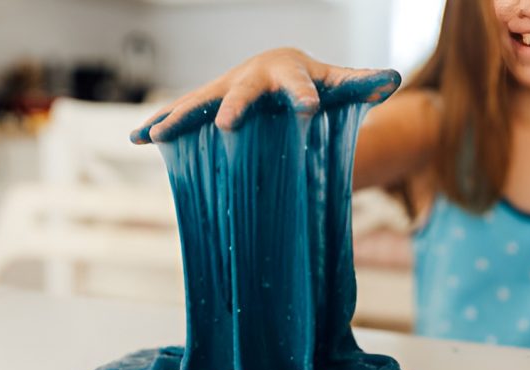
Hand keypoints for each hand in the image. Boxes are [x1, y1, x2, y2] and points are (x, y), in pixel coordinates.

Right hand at [130, 48, 400, 143]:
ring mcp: (225, 89)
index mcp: (289, 71)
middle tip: (231, 125)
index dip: (305, 95)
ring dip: (179, 117)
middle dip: (236, 107)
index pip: (300, 84)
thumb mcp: (339, 83)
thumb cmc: (315, 80)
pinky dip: (159, 123)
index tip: (309, 109)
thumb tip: (392, 81)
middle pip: (243, 92)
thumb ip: (362, 84)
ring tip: (157, 134)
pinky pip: (182, 113)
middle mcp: (251, 76)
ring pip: (201, 102)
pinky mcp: (208, 103)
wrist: (280, 70)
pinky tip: (136, 139)